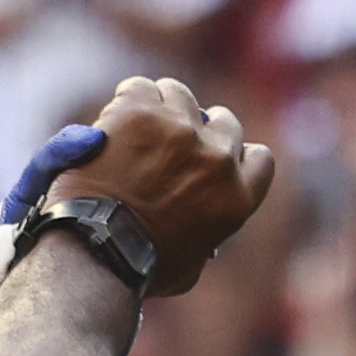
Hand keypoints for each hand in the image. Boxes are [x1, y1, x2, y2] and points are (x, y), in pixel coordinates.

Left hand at [49, 75, 278, 290]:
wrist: (96, 248)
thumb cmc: (137, 268)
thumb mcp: (191, 265)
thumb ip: (206, 237)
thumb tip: (202, 238)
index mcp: (236, 197)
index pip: (259, 158)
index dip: (237, 153)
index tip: (217, 156)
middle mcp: (216, 158)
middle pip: (223, 120)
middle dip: (200, 127)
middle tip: (171, 139)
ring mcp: (179, 131)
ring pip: (179, 94)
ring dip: (162, 107)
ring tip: (138, 126)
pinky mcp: (140, 113)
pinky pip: (139, 87)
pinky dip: (127, 100)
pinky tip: (113, 118)